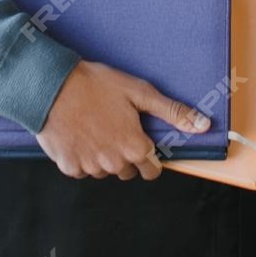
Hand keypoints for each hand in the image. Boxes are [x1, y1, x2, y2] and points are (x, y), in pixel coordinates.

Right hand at [34, 60, 211, 179]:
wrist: (51, 85)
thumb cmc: (96, 85)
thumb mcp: (139, 92)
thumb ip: (172, 112)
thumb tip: (204, 126)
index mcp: (135, 147)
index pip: (152, 170)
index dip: (148, 155)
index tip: (139, 140)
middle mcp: (114, 163)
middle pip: (128, 171)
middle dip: (125, 155)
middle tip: (114, 128)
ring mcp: (90, 167)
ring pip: (104, 170)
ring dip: (103, 156)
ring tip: (94, 127)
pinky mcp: (69, 166)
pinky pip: (81, 169)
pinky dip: (81, 156)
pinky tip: (78, 134)